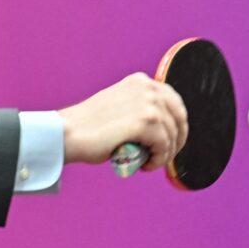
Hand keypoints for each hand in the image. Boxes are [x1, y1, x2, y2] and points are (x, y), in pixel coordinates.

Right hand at [57, 73, 187, 170]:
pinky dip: (158, 160)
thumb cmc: (90, 127)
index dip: (177, 124)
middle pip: (179, 118)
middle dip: (176, 141)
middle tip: (164, 157)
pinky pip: (163, 146)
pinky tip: (145, 166)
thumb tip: (164, 128)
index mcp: (141, 81)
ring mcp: (148, 103)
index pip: (174, 101)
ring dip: (164, 154)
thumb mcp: (121, 108)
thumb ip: (140, 110)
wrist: (69, 133)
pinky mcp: (145, 122)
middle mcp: (147, 88)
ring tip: (148, 163)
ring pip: (172, 135)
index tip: (171, 141)